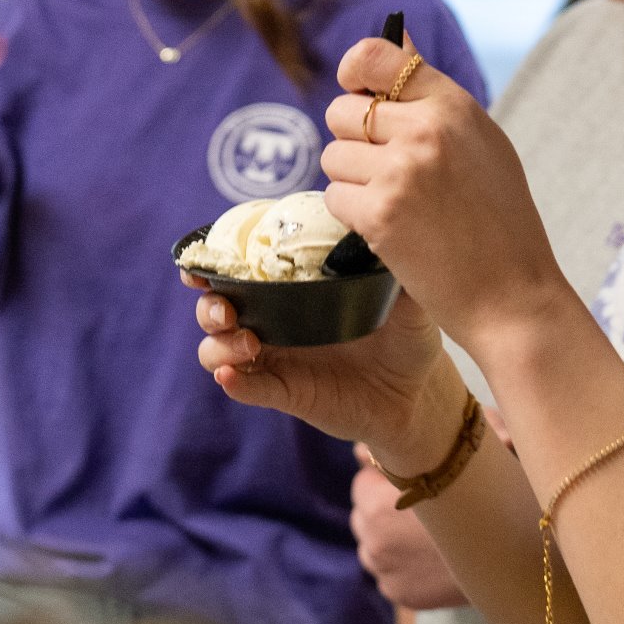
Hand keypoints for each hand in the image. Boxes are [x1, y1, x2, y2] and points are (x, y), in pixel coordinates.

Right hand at [189, 281, 448, 453]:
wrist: (419, 394)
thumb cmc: (405, 337)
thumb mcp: (403, 297)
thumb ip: (391, 266)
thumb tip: (387, 229)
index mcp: (292, 290)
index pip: (239, 269)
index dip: (212, 262)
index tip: (204, 259)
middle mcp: (275, 321)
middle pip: (214, 308)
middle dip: (209, 304)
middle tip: (228, 308)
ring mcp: (276, 358)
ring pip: (217, 349)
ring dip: (220, 344)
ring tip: (249, 344)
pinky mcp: (284, 392)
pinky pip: (247, 387)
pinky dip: (234, 381)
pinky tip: (233, 376)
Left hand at [321, 39, 569, 361]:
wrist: (514, 296)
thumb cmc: (501, 220)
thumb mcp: (481, 141)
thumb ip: (432, 94)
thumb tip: (397, 35)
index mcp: (453, 105)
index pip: (375, 56)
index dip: (355, 72)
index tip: (356, 90)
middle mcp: (426, 130)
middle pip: (341, 111)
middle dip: (354, 141)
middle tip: (388, 171)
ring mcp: (401, 172)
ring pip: (332, 157)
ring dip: (352, 182)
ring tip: (396, 205)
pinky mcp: (380, 215)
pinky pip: (334, 197)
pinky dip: (352, 216)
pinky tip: (390, 230)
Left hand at [351, 456, 468, 609]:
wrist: (508, 551)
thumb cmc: (477, 496)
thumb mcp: (440, 462)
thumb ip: (391, 456)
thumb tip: (356, 452)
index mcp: (375, 505)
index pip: (362, 482)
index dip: (384, 478)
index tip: (407, 479)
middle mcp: (373, 541)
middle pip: (364, 516)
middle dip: (382, 509)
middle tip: (418, 507)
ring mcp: (386, 571)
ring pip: (374, 546)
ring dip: (389, 539)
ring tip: (422, 534)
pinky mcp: (400, 594)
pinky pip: (389, 574)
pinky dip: (403, 566)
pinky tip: (429, 557)